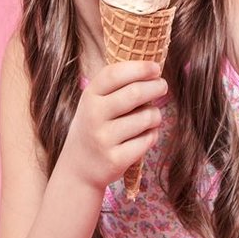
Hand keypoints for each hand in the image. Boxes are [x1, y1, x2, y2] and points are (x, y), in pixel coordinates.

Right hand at [64, 60, 167, 192]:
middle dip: (156, 87)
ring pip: (146, 117)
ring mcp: (103, 139)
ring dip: (155, 115)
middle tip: (162, 87)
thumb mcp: (95, 103)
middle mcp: (93, 115)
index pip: (115, 74)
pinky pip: (148, 139)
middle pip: (135, 93)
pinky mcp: (115, 159)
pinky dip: (152, 135)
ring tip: (150, 117)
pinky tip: (143, 136)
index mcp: (89, 96)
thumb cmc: (94, 128)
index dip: (139, 68)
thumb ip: (116, 86)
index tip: (156, 68)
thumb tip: (152, 70)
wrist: (77, 169)